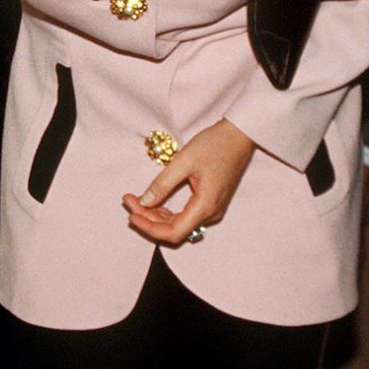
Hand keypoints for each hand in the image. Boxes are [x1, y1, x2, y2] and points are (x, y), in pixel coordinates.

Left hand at [123, 119, 256, 244]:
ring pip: (179, 223)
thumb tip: (144, 202)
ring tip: (136, 199)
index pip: (174, 232)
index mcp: (206, 206)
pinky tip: (153, 200)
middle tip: (129, 200)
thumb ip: (162, 184)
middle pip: (174, 229)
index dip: (149, 228)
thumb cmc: (215, 145)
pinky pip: (186, 214)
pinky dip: (167, 210)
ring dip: (156, 215)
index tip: (131, 215)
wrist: (239, 135)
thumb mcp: (183, 161)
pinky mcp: (210, 202)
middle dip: (148, 218)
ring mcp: (212, 209)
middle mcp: (211, 213)